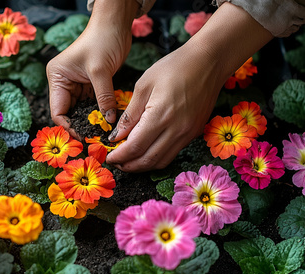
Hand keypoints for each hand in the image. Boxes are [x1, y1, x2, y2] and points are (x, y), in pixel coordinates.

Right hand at [46, 0, 138, 137]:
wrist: (115, 24)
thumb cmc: (102, 40)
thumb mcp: (101, 71)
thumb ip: (103, 98)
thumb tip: (108, 121)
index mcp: (57, 77)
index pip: (58, 110)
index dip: (69, 126)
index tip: (83, 137)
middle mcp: (63, 82)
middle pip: (69, 113)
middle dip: (81, 125)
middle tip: (94, 138)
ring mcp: (77, 84)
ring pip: (81, 111)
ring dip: (91, 120)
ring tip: (102, 132)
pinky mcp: (90, 85)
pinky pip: (92, 104)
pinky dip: (99, 112)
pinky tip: (107, 121)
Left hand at [106, 2, 272, 171]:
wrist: (209, 62)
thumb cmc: (174, 67)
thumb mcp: (143, 86)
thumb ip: (129, 114)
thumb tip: (116, 136)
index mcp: (160, 115)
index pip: (135, 146)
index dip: (120, 156)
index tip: (109, 157)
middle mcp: (176, 129)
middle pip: (148, 159)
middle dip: (129, 165)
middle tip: (116, 163)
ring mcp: (187, 133)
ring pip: (161, 161)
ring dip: (142, 166)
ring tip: (128, 162)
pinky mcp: (194, 133)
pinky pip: (172, 153)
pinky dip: (156, 158)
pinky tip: (145, 152)